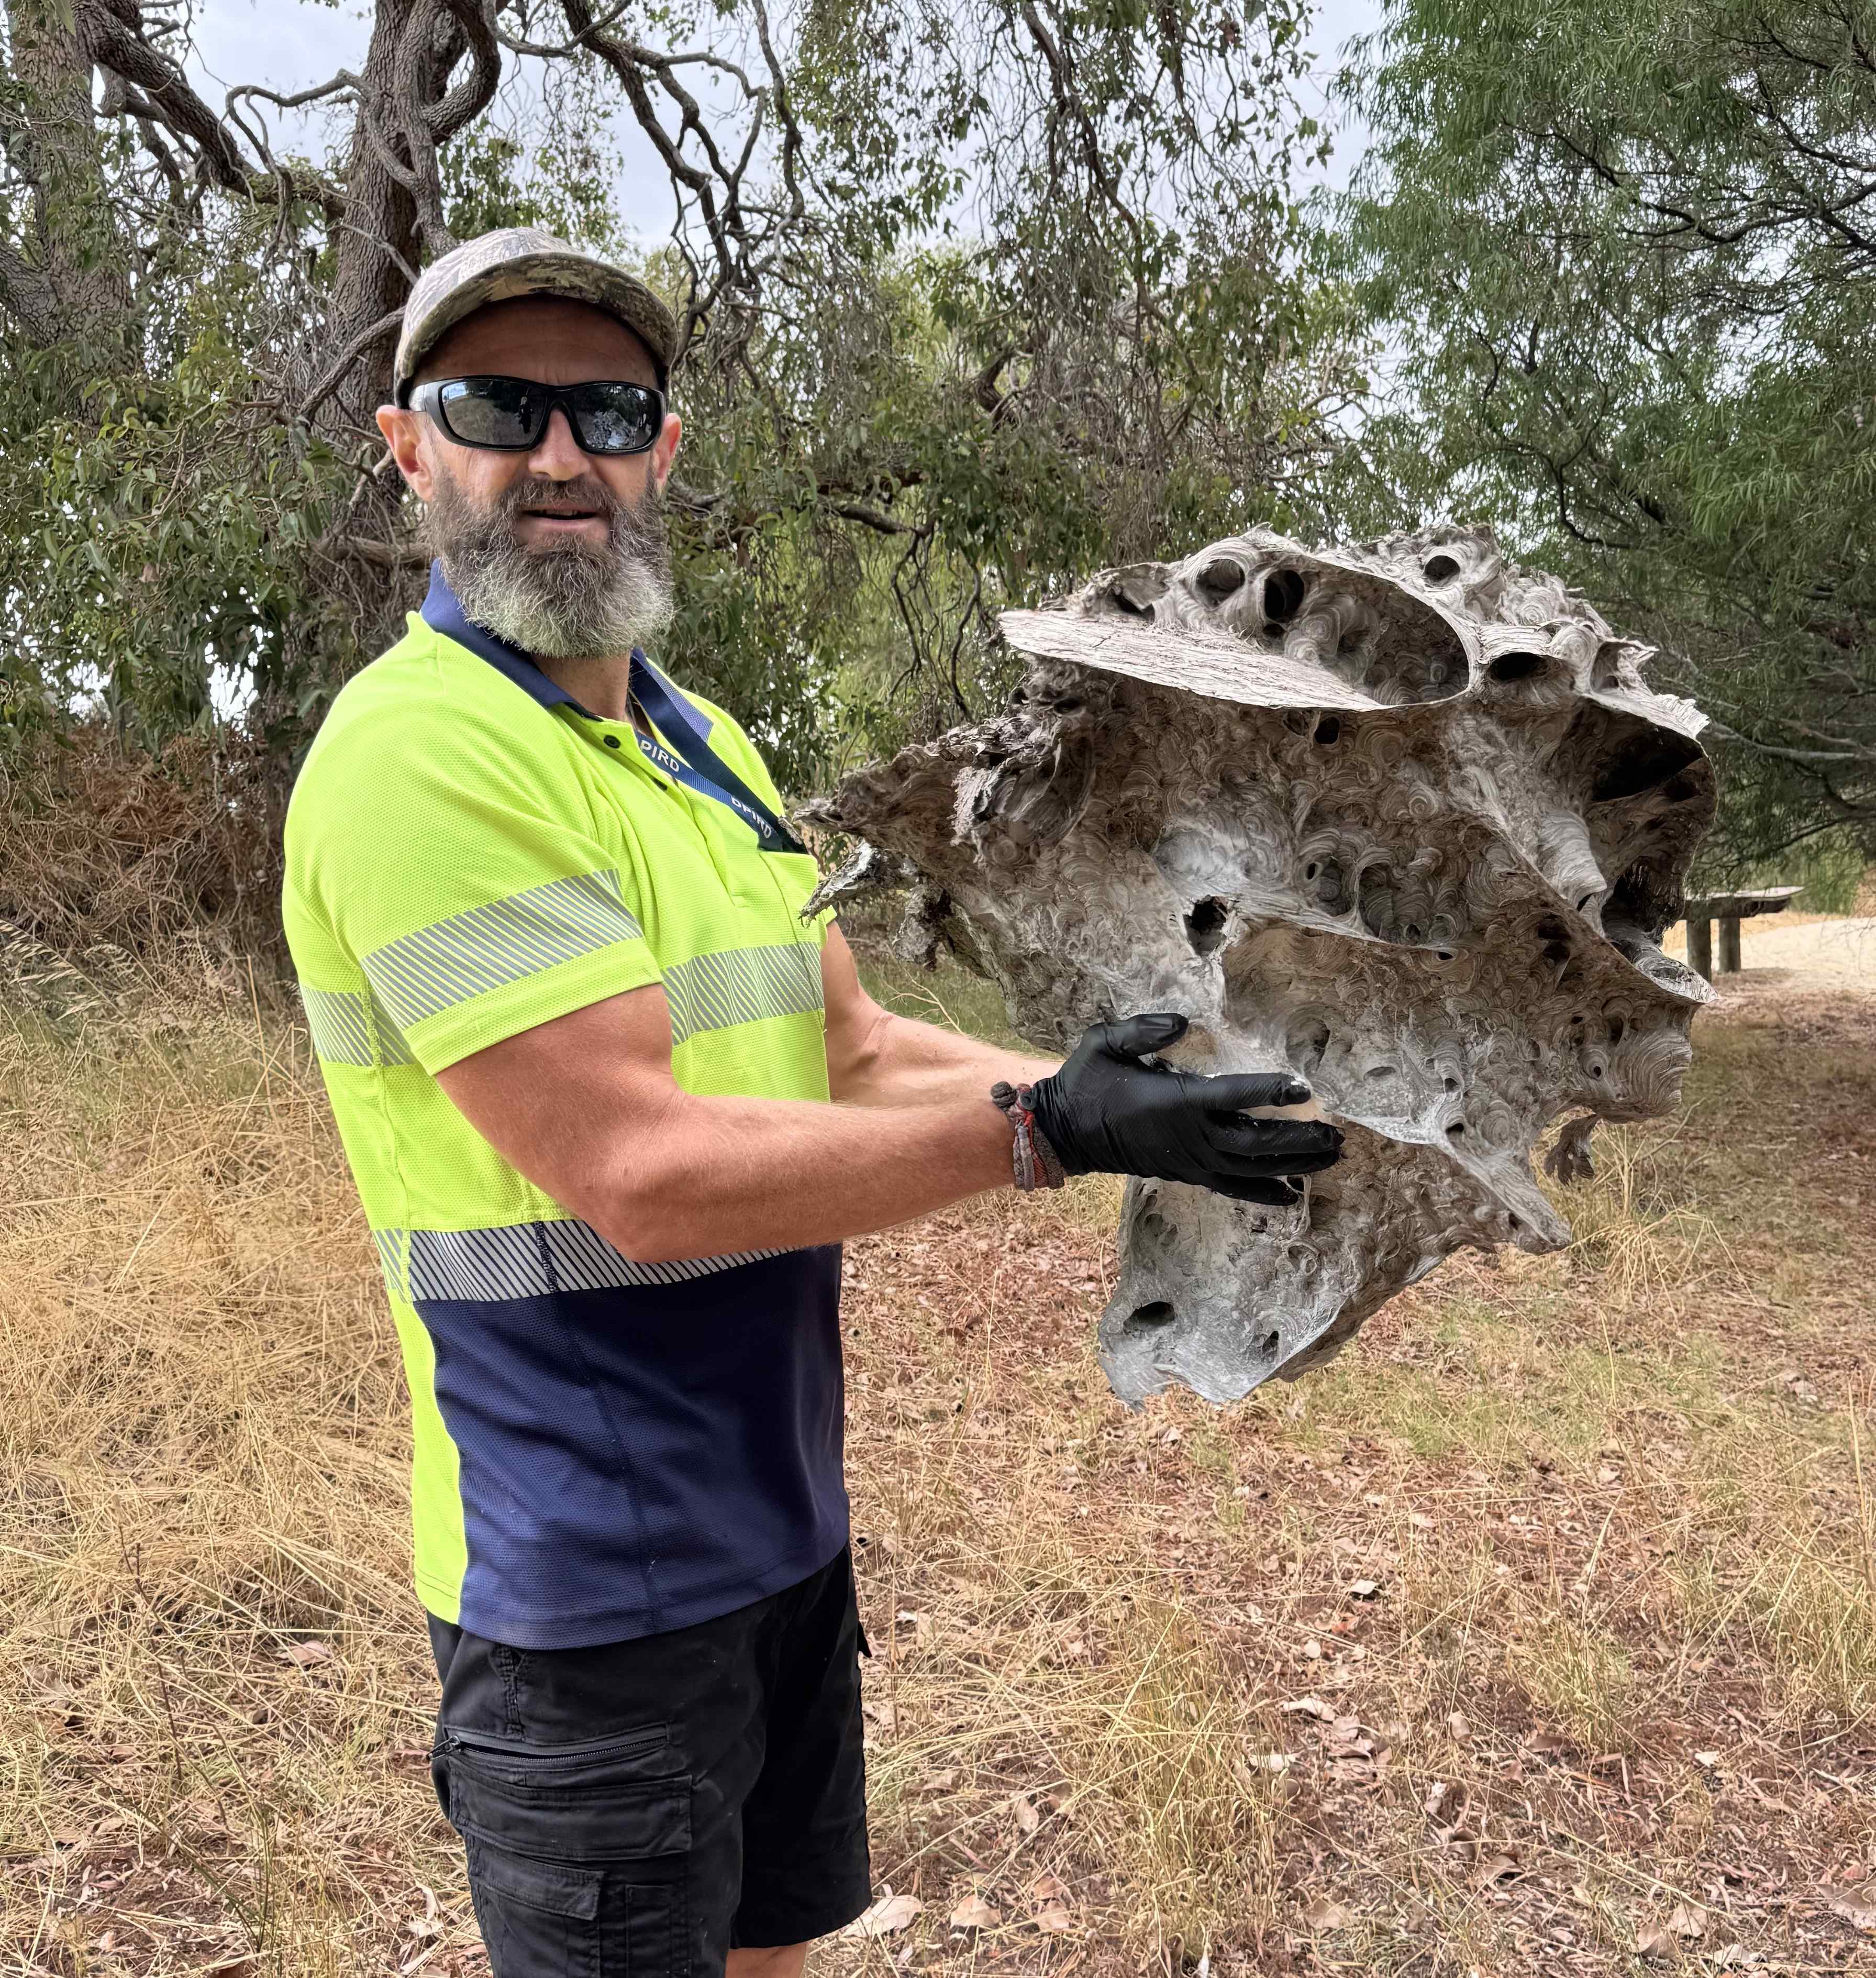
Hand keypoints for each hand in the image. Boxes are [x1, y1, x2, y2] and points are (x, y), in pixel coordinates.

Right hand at [1026, 1013, 1343, 1203]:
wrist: (1066, 1133)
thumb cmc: (1086, 1082)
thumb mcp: (1103, 1043)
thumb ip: (1142, 1029)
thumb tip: (1183, 1021)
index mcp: (1173, 1102)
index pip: (1231, 1097)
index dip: (1268, 1092)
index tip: (1302, 1086)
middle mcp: (1190, 1137)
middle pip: (1256, 1144)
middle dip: (1300, 1140)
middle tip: (1337, 1133)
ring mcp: (1192, 1161)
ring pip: (1253, 1170)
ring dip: (1295, 1165)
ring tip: (1331, 1156)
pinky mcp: (1189, 1175)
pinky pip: (1234, 1189)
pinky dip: (1265, 1194)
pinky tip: (1294, 1194)